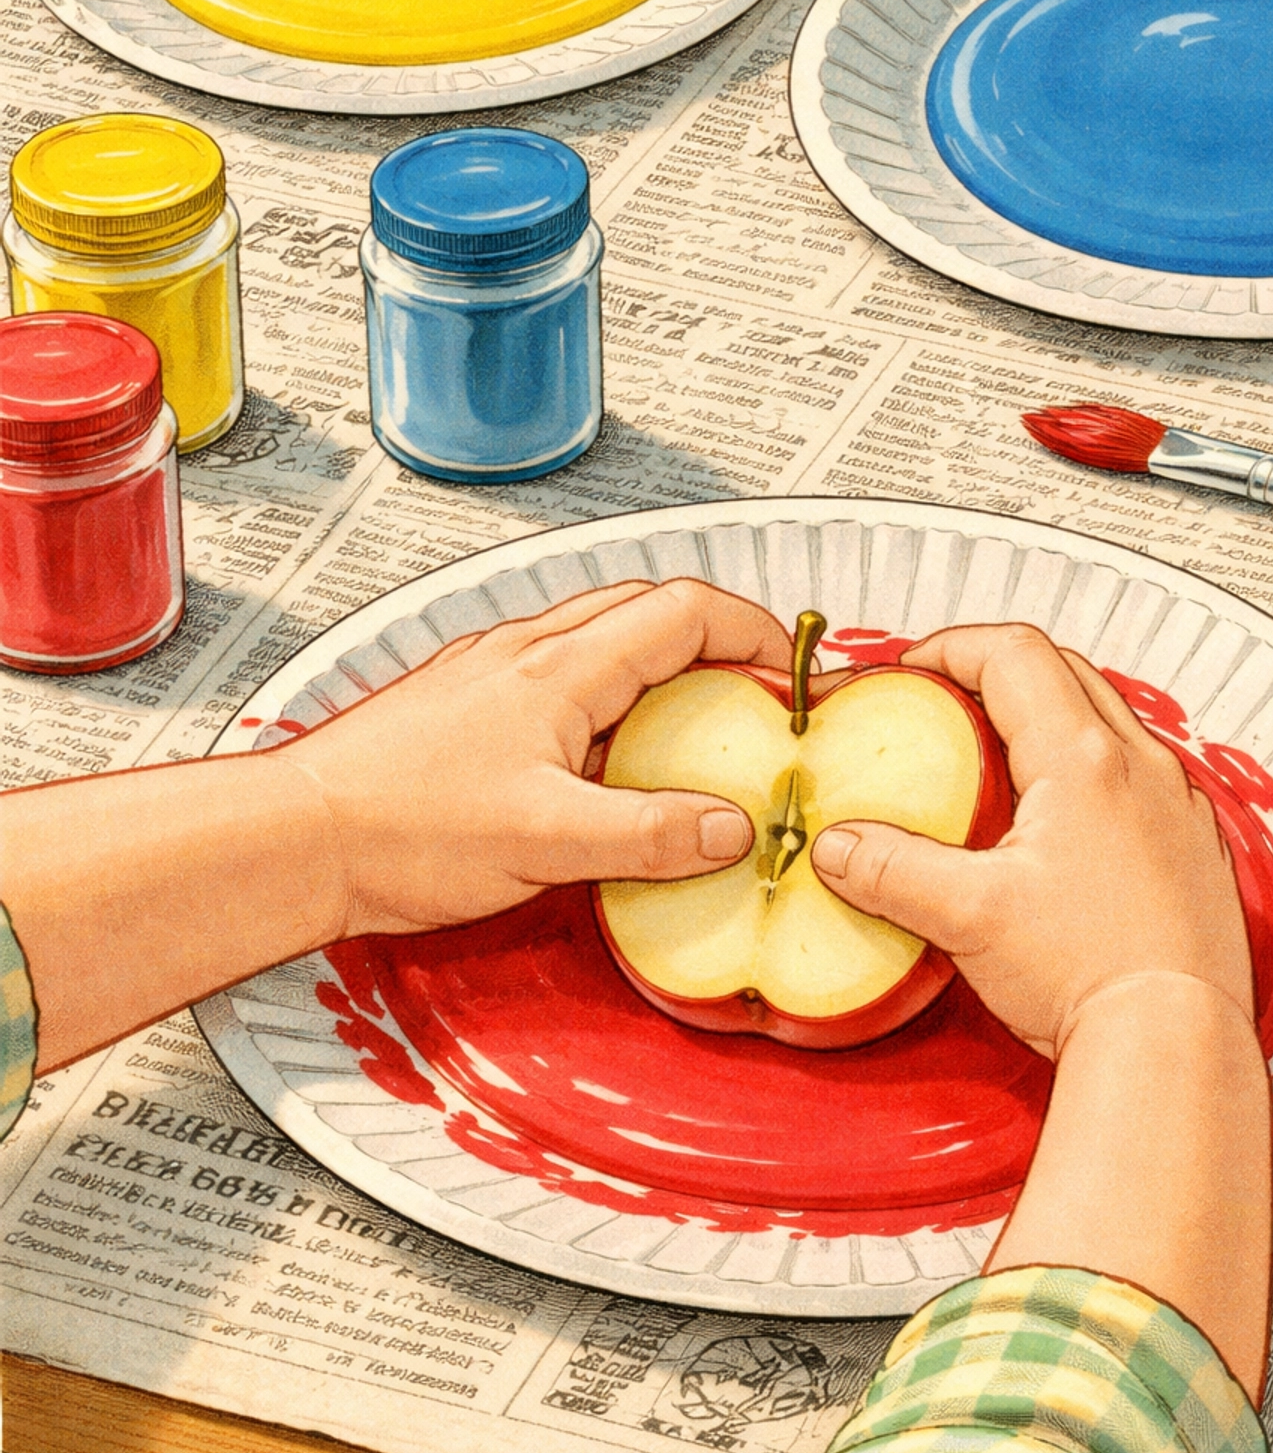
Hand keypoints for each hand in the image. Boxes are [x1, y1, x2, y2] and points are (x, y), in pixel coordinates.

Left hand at [283, 579, 792, 936]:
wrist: (300, 839)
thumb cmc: (398, 832)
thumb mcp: (546, 843)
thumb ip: (647, 834)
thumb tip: (729, 827)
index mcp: (559, 670)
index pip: (685, 610)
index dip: (755, 632)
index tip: (793, 673)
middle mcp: (526, 654)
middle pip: (649, 608)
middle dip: (719, 639)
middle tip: (758, 691)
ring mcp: (493, 675)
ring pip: (603, 639)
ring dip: (663, 666)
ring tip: (695, 727)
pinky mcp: (468, 707)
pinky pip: (562, 677)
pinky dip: (611, 698)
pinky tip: (607, 759)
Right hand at [809, 622, 1253, 1057]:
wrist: (1176, 1042)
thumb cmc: (1093, 975)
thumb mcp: (967, 916)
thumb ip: (892, 871)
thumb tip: (840, 849)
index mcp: (1085, 760)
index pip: (1013, 654)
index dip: (950, 648)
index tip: (912, 672)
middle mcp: (1142, 769)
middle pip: (1064, 672)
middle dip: (997, 671)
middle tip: (947, 701)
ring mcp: (1177, 808)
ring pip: (1107, 723)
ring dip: (1048, 719)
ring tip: (997, 762)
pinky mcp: (1193, 853)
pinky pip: (1138, 780)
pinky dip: (1089, 775)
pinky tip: (1058, 828)